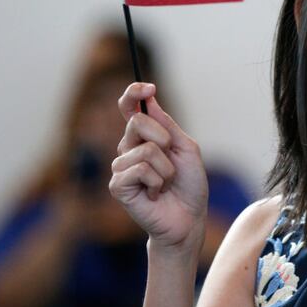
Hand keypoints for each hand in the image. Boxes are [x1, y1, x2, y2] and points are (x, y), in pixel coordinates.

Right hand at [109, 83, 208, 253]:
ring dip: (166, 168)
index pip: (129, 108)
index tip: (149, 88)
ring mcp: (120, 167)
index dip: (133, 93)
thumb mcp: (186, 149)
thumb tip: (150, 100)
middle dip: (163, 139)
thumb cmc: (188, 186)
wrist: (189, 218)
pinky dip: (157, 181)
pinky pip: (140, 169)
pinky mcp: (118, 185)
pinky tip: (155, 194)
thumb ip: (168, 126)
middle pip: (137, 121)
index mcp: (143, 137)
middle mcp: (128, 149)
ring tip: (165, 183)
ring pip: (145, 149)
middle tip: (171, 161)